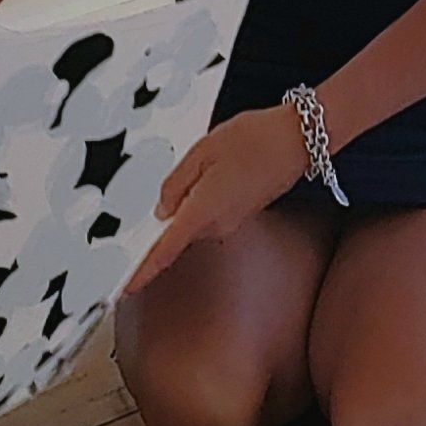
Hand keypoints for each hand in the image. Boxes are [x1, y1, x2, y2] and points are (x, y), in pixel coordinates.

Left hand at [123, 104, 308, 292]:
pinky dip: (202, 200)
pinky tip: (212, 172)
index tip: (127, 285)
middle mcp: (218, 224)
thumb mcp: (202, 151)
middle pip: (177, 233)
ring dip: (188, 204)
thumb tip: (161, 209)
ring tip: (202, 165)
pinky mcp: (242, 214)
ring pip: (194, 221)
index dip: (142, 271)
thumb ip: (175, 183)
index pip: (164, 250)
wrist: (298, 139)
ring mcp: (232, 221)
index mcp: (203, 211)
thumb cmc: (255, 140)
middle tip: (167, 186)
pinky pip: (210, 214)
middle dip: (166, 217)